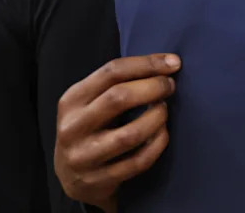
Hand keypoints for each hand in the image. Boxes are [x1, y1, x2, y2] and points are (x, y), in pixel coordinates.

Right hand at [55, 54, 180, 212]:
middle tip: (170, 87)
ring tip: (164, 111)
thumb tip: (169, 63)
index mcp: (72, 100)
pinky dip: (158, 145)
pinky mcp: (98, 180)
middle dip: (154, 88)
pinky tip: (163, 135)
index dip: (147, 63)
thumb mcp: (93, 101)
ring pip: (131, 134)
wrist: (71, 176)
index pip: (112, 71)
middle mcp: (73, 127)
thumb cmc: (92, 127)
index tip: (174, 62)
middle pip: (119, 98)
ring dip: (157, 118)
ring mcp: (84, 157)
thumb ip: (121, 82)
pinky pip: (139, 161)